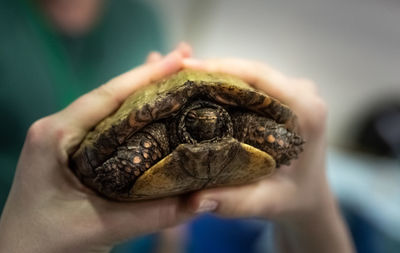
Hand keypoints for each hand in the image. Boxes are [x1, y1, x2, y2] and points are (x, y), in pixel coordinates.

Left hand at [0, 43, 194, 252]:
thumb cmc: (46, 244)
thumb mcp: (102, 228)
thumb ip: (154, 215)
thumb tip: (204, 200)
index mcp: (55, 136)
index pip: (108, 96)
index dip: (146, 76)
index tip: (179, 59)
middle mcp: (57, 127)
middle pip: (111, 94)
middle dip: (149, 75)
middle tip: (184, 59)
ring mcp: (63, 136)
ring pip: (109, 105)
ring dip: (141, 89)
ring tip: (173, 71)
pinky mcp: (72, 147)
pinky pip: (107, 122)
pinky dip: (132, 110)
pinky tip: (152, 102)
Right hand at [183, 58, 354, 252]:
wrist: (310, 196)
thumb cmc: (294, 199)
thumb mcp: (267, 203)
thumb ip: (235, 202)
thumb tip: (193, 201)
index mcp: (306, 111)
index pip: (259, 77)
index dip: (221, 68)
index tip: (187, 68)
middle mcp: (304, 94)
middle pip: (252, 70)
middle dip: (212, 70)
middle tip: (175, 72)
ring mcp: (296, 90)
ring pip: (250, 73)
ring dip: (217, 75)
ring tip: (182, 78)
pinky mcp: (285, 94)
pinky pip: (252, 82)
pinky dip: (226, 84)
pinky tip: (201, 89)